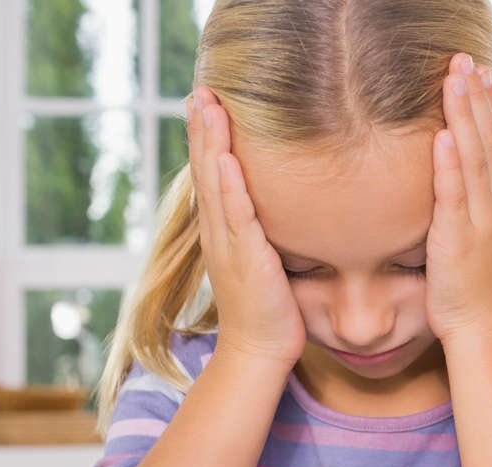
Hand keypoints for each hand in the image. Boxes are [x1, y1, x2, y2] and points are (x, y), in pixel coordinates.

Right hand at [186, 87, 305, 366]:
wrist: (259, 353)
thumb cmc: (273, 312)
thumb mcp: (270, 262)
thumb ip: (272, 233)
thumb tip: (290, 209)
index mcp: (225, 230)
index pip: (215, 174)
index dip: (209, 138)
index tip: (209, 101)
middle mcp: (219, 232)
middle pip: (206, 169)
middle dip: (202, 128)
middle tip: (201, 88)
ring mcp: (228, 245)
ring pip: (215, 184)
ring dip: (210, 143)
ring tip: (207, 105)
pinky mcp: (245, 260)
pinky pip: (236, 216)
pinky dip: (231, 186)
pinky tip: (229, 158)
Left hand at [426, 54, 491, 343]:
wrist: (486, 330)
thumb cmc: (479, 293)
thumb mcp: (484, 242)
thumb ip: (477, 210)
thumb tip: (462, 187)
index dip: (491, 108)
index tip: (482, 75)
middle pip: (489, 141)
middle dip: (478, 98)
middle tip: (467, 60)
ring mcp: (481, 222)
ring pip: (475, 159)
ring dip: (465, 117)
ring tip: (456, 79)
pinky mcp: (459, 240)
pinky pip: (454, 196)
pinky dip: (450, 165)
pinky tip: (443, 136)